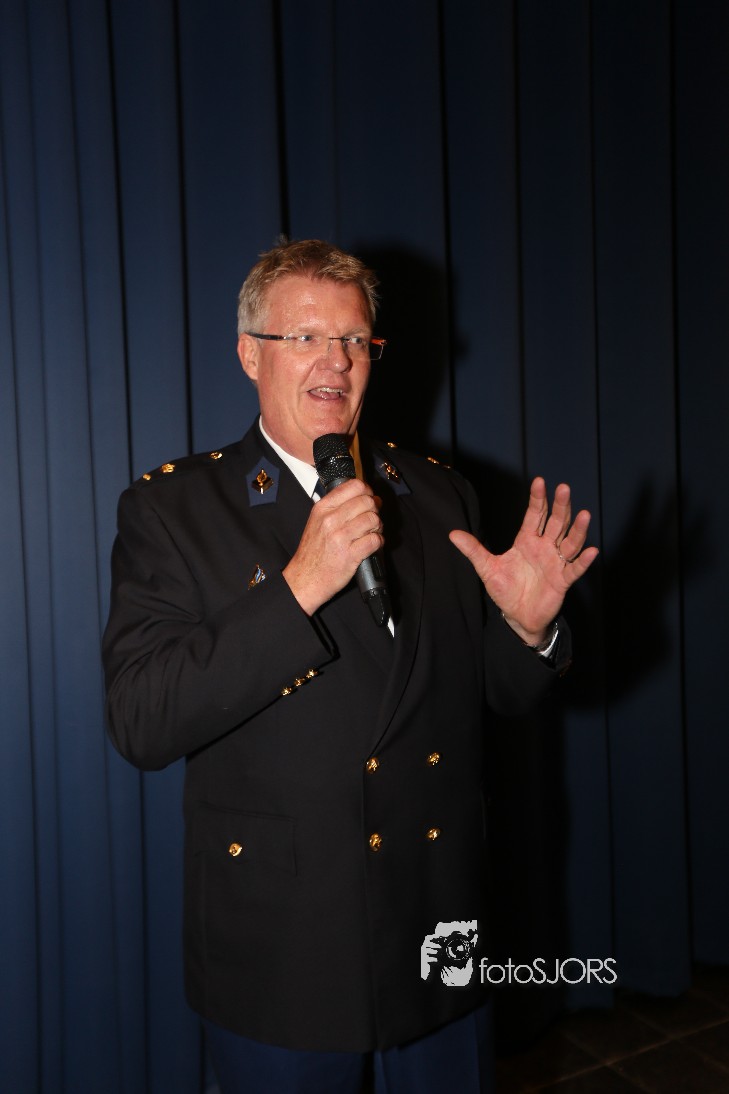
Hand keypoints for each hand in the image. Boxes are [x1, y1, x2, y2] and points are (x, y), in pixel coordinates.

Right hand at [283, 479, 382, 614]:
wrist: (305, 579)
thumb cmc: (313, 552)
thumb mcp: (317, 521)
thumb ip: (337, 507)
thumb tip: (365, 497)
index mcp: (323, 508)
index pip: (354, 486)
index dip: (367, 491)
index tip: (369, 498)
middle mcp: (331, 520)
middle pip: (367, 502)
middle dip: (375, 510)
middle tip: (371, 519)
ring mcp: (340, 537)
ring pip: (374, 520)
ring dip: (378, 527)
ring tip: (371, 533)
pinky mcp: (350, 555)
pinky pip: (375, 540)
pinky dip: (378, 542)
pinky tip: (372, 544)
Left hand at [449, 478, 597, 644]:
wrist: (517, 616)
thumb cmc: (505, 589)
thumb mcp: (487, 568)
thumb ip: (473, 550)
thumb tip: (453, 534)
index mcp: (527, 541)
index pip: (535, 515)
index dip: (538, 499)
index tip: (539, 481)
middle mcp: (544, 548)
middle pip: (556, 523)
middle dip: (560, 506)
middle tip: (564, 488)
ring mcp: (555, 563)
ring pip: (570, 542)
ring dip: (578, 529)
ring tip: (585, 514)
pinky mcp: (562, 581)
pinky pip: (575, 569)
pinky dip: (583, 561)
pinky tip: (592, 551)